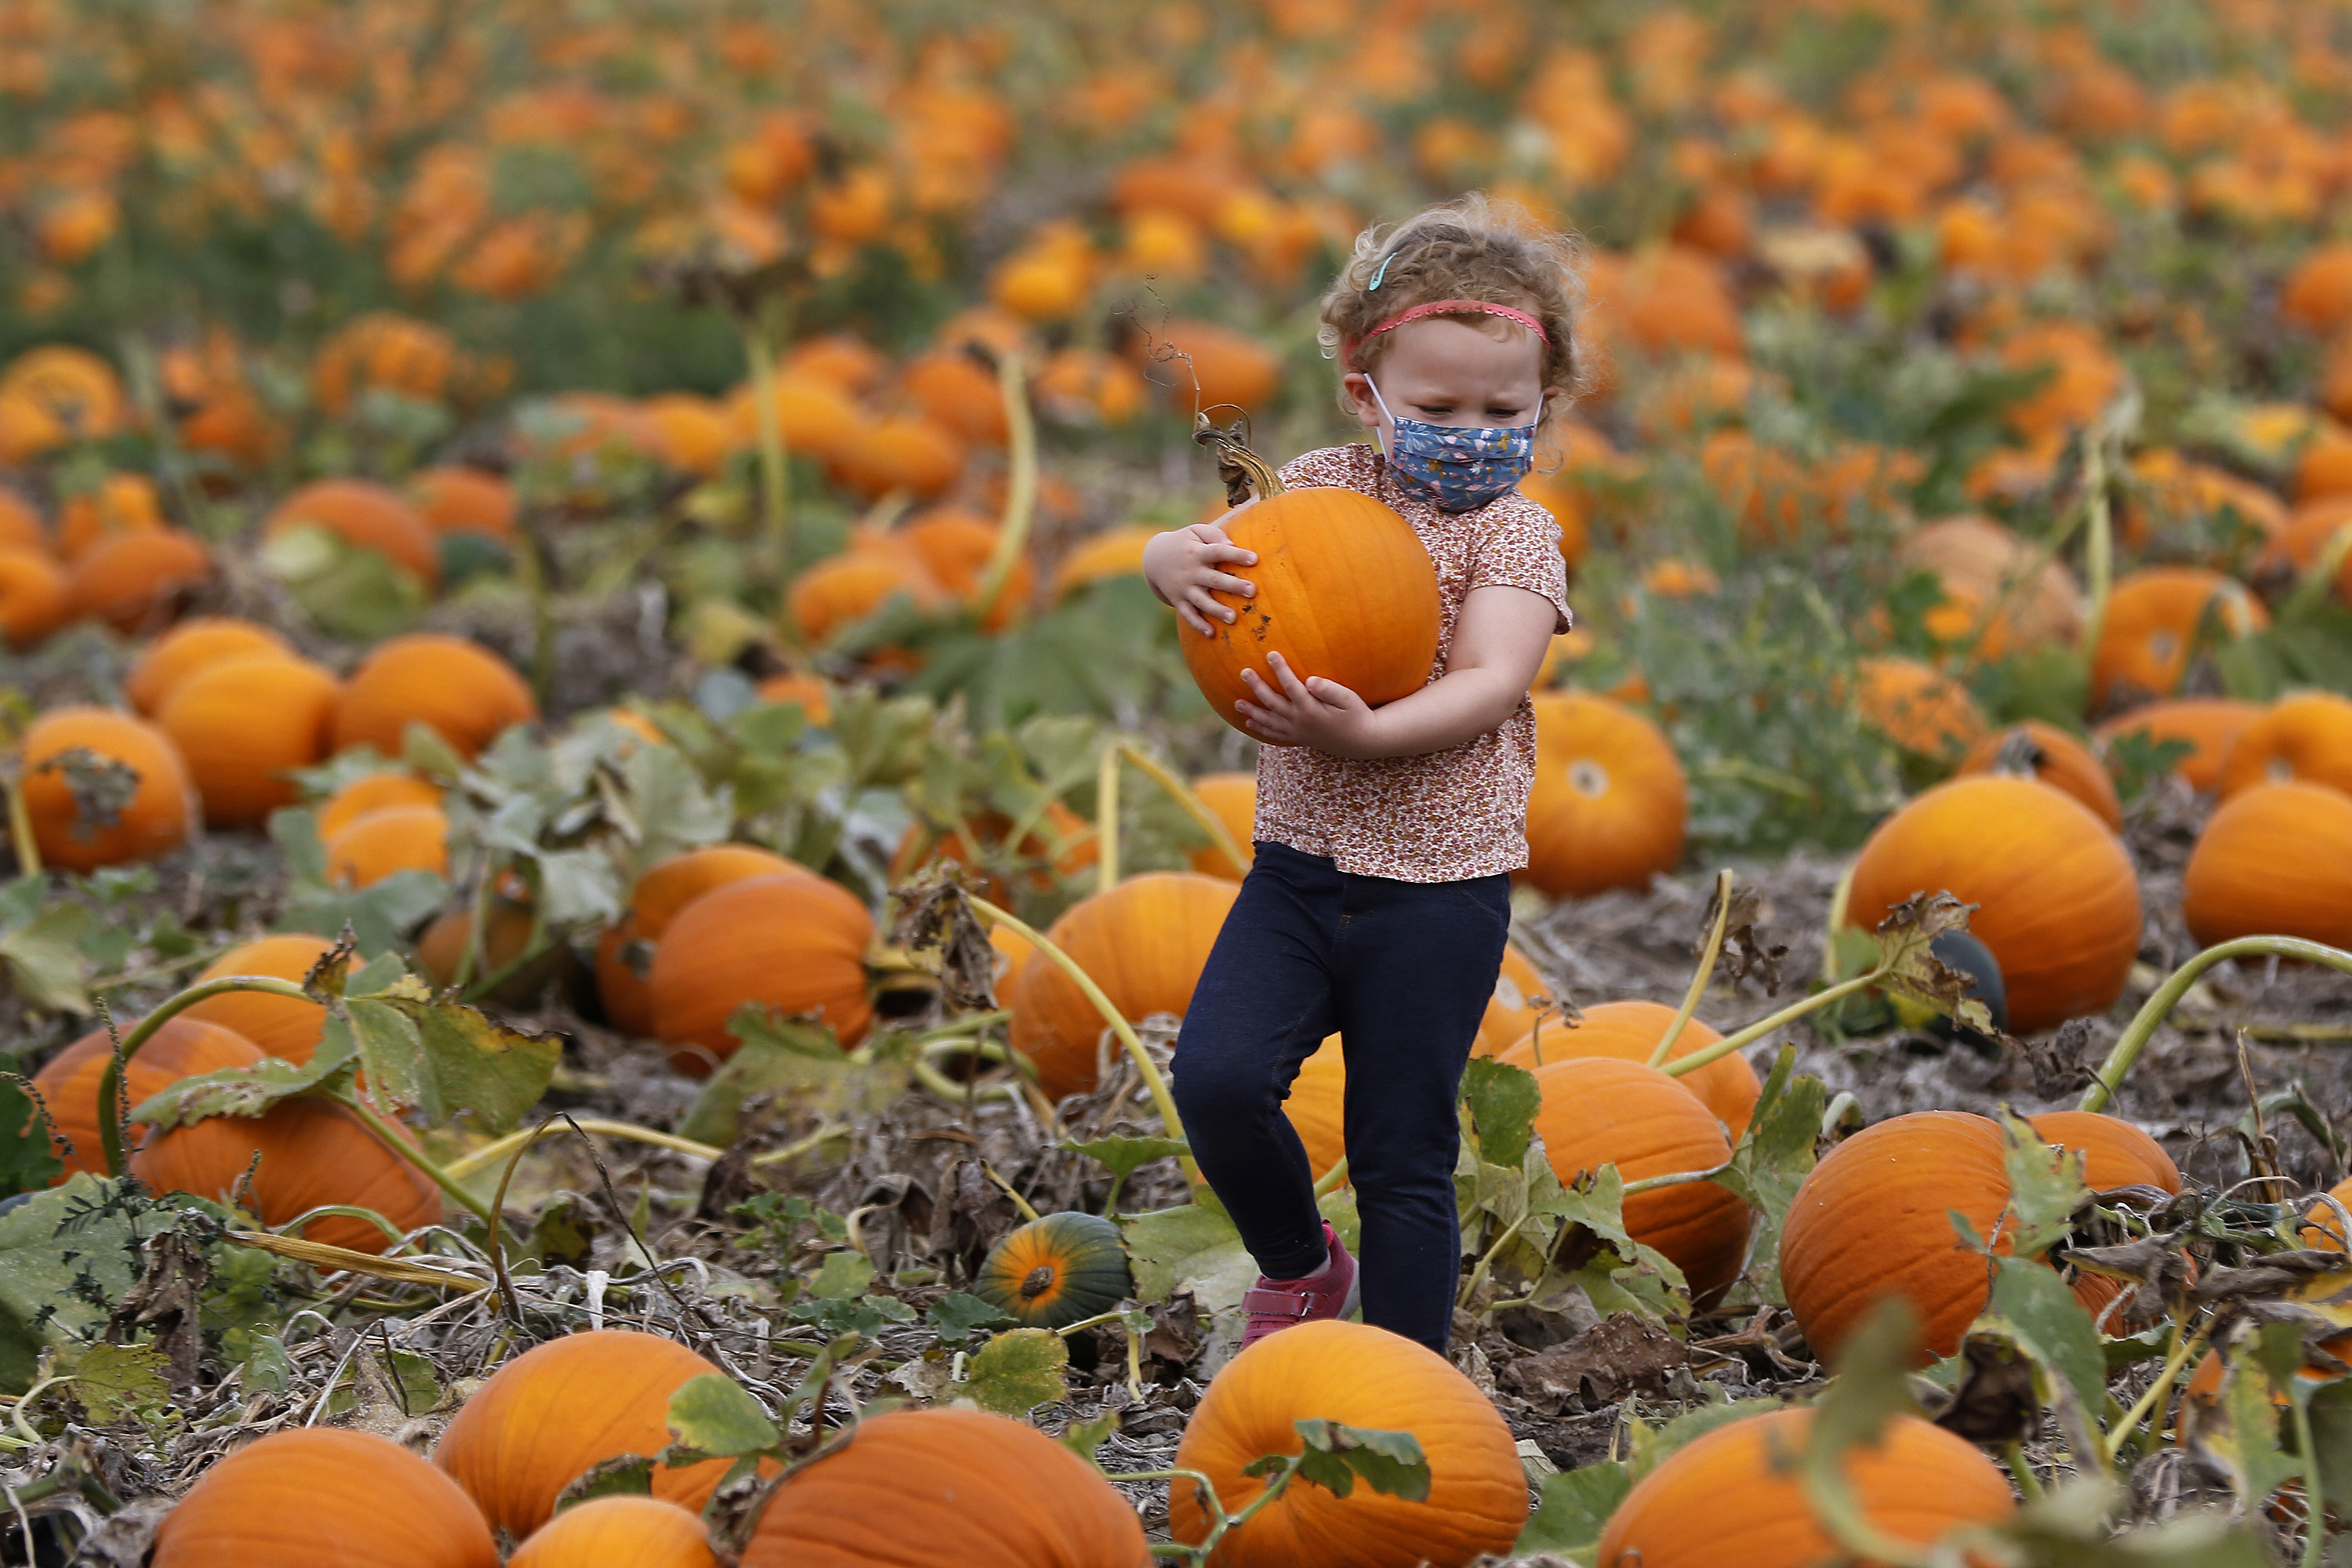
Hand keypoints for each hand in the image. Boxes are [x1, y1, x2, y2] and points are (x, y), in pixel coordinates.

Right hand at [1141, 516, 1258, 635]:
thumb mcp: (1195, 531)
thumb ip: (1214, 534)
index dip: (1236, 555)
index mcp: (1198, 552)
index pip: (1218, 552)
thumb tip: (1232, 545)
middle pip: (1214, 579)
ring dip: (1217, 610)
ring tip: (1233, 618)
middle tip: (1253, 591)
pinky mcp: (1178, 600)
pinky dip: (1198, 625)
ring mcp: (1184, 588)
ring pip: (1202, 601)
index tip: (1254, 559)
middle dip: (1233, 585)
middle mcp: (1191, 571)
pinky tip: (1211, 634)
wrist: (1153, 558)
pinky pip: (1188, 614)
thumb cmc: (1184, 543)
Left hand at [1234, 653, 1378, 755]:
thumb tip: (1311, 681)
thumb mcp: (1349, 700)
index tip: (1270, 653)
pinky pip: (1275, 735)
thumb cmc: (1357, 714)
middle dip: (1257, 686)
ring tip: (1237, 703)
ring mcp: (1297, 732)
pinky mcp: (1298, 738)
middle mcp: (1300, 722)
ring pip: (1269, 721)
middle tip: (1243, 672)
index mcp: (1311, 710)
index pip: (1291, 686)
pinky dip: (1262, 729)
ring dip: (1252, 711)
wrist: (1361, 741)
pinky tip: (1250, 723)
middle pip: (1273, 702)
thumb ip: (1330, 690)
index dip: (1280, 669)